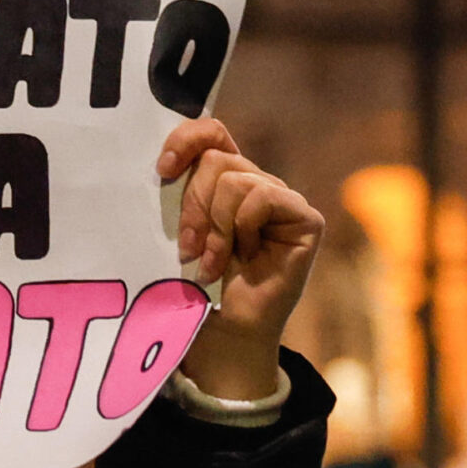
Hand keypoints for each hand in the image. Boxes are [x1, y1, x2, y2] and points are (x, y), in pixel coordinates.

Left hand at [155, 118, 323, 401]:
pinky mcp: (305, 219)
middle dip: (193, 205)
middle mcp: (257, 184)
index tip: (161, 170)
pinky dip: (242, 228)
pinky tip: (244, 257)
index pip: (212, 133)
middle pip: (216, 160)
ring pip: (235, 180)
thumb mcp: (177, 231)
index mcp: (225, 181)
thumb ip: (178, 195)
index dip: (186, 140)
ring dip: (215, 226)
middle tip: (186, 247)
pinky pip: (262, 197)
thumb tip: (161, 163)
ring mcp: (283, 200)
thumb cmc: (194, 287)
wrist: (223, 333)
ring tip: (211, 262)